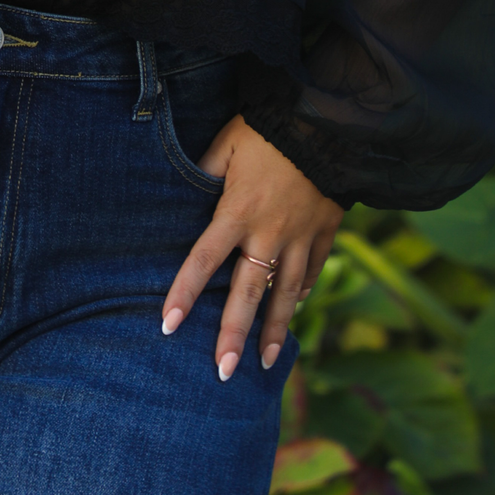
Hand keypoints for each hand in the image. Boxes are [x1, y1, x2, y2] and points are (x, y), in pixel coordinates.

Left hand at [161, 114, 341, 377]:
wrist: (327, 122)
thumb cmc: (265, 130)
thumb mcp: (225, 144)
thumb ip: (204, 171)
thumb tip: (182, 188)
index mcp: (237, 212)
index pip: (203, 260)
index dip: (184, 293)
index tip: (168, 326)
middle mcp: (270, 233)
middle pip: (248, 293)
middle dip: (234, 334)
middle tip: (224, 372)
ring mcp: (301, 237)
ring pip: (286, 293)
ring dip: (274, 330)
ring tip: (264, 362)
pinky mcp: (325, 232)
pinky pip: (312, 271)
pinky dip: (301, 293)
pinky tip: (293, 310)